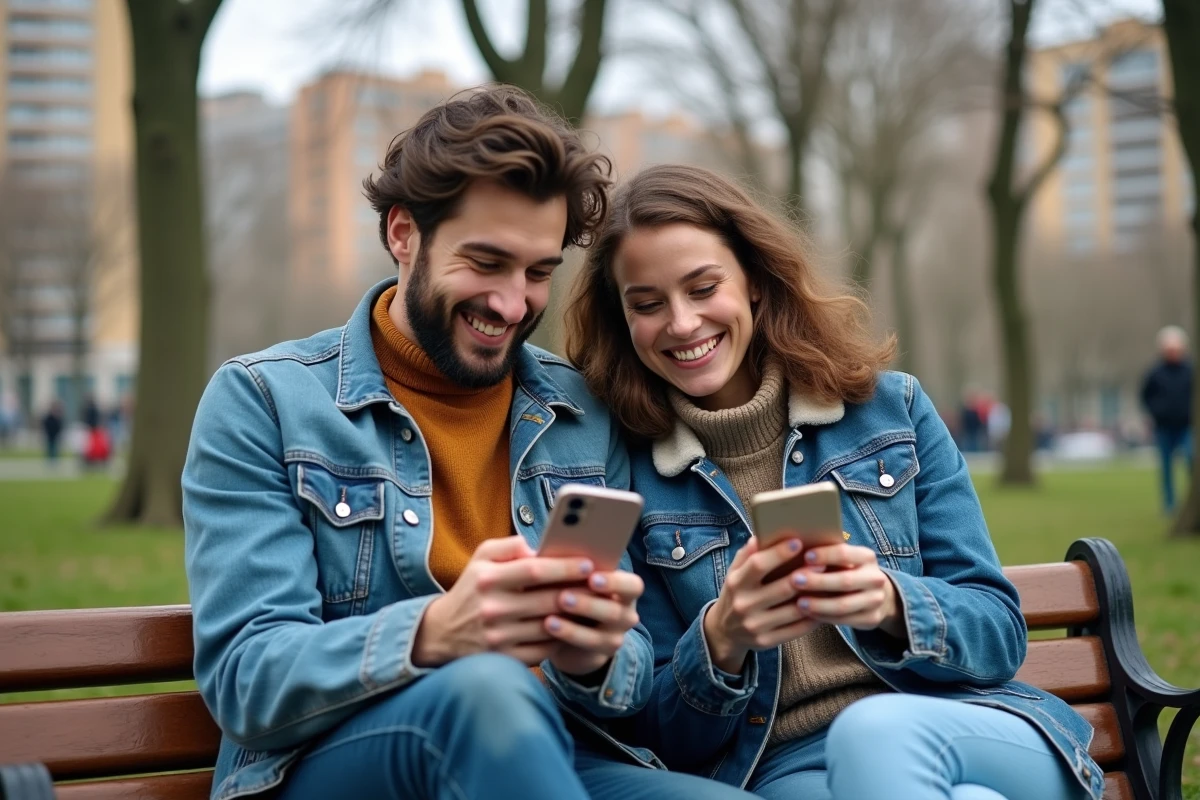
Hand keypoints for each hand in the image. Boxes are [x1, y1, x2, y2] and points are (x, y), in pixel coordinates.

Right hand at [411, 536, 594, 667]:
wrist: (442, 633)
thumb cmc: (472, 588)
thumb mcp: (481, 559)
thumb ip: (509, 546)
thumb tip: (540, 547)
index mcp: (487, 579)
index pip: (534, 570)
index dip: (564, 567)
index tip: (588, 564)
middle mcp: (491, 608)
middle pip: (547, 600)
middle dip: (578, 592)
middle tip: (601, 585)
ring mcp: (498, 637)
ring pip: (550, 627)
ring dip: (575, 618)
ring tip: (594, 606)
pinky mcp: (504, 658)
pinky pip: (544, 650)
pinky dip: (562, 639)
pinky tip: (574, 628)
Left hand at [544, 570, 644, 676]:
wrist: (571, 633)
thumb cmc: (571, 592)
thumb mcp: (574, 579)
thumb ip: (571, 566)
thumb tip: (550, 551)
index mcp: (623, 589)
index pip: (633, 585)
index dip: (614, 581)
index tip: (591, 576)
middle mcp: (625, 614)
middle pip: (616, 610)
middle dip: (589, 603)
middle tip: (563, 595)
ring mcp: (615, 636)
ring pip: (602, 632)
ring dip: (573, 625)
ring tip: (551, 614)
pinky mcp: (601, 654)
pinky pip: (587, 646)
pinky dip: (567, 634)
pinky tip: (548, 625)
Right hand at [703, 537, 820, 673]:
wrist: (724, 631)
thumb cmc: (736, 593)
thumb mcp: (735, 572)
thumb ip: (748, 554)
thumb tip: (763, 534)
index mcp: (736, 582)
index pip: (758, 565)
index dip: (779, 553)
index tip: (798, 542)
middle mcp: (744, 605)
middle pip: (781, 588)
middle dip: (805, 574)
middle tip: (823, 563)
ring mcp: (755, 626)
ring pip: (793, 611)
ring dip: (814, 597)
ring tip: (829, 584)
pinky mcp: (766, 642)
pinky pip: (796, 629)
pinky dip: (813, 617)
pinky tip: (823, 606)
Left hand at [791, 543, 905, 638]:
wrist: (876, 594)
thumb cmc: (848, 571)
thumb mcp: (844, 560)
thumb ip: (827, 557)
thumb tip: (796, 550)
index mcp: (867, 557)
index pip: (845, 553)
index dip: (825, 555)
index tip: (805, 556)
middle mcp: (875, 578)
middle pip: (845, 581)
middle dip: (818, 582)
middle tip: (794, 580)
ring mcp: (875, 600)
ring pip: (843, 605)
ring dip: (819, 604)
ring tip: (799, 603)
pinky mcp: (872, 618)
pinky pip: (844, 620)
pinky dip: (824, 617)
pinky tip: (809, 614)